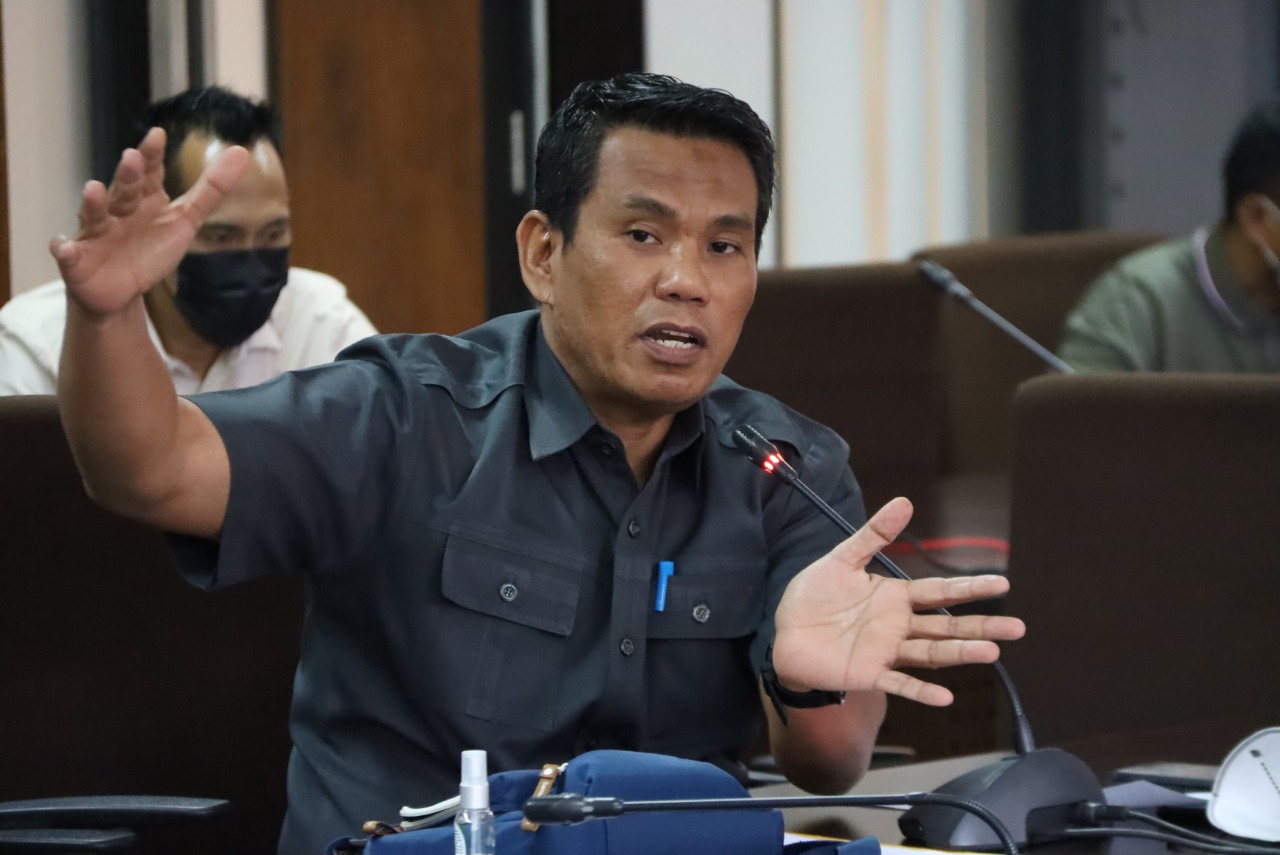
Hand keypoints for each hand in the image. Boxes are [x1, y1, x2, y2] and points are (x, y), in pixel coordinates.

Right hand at [48, 127, 248, 317]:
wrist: (122, 291)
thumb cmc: (151, 248)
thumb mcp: (185, 219)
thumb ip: (210, 189)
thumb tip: (241, 152)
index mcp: (143, 199)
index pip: (149, 173)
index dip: (152, 156)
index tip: (157, 135)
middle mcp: (117, 210)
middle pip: (124, 190)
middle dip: (127, 175)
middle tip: (132, 158)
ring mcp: (95, 233)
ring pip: (94, 215)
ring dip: (93, 203)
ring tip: (93, 189)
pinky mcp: (77, 260)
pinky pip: (67, 254)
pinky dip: (64, 250)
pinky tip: (64, 246)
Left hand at [772, 497, 1025, 705]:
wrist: (784, 634)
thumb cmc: (812, 599)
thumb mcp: (841, 560)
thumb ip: (873, 535)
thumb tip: (904, 502)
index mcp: (895, 597)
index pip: (940, 592)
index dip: (969, 589)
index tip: (1002, 584)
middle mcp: (898, 626)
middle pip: (946, 626)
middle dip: (980, 626)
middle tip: (1016, 627)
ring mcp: (886, 652)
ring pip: (931, 654)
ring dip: (960, 654)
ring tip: (991, 652)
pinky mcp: (869, 674)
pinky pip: (899, 684)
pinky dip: (921, 691)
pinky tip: (945, 697)